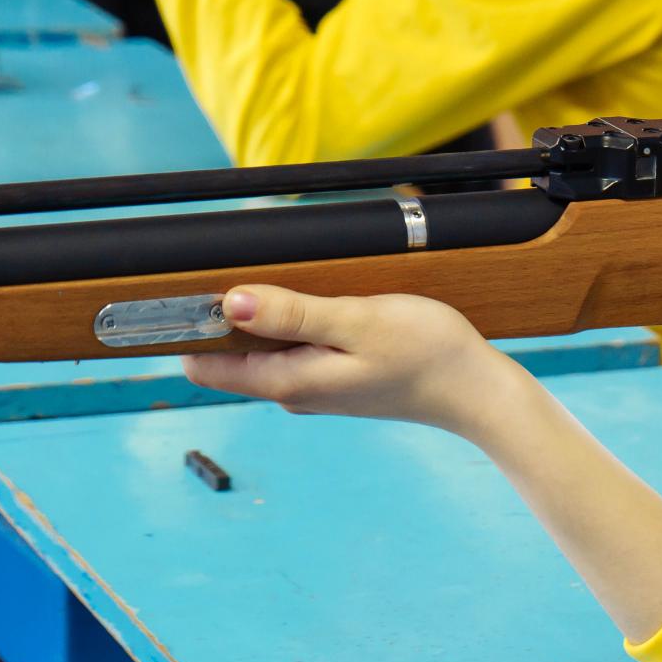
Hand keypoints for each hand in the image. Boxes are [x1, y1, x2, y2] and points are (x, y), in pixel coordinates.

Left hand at [180, 284, 530, 439]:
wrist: (476, 390)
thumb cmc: (426, 352)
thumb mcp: (357, 320)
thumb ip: (292, 313)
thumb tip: (229, 302)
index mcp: (287, 381)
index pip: (202, 364)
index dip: (185, 327)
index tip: (186, 287)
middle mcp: (292, 391)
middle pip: (229, 354)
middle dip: (225, 314)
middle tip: (247, 269)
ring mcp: (314, 388)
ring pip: (263, 349)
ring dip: (265, 317)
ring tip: (289, 282)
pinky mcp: (335, 379)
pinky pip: (293, 350)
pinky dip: (294, 324)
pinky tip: (321, 303)